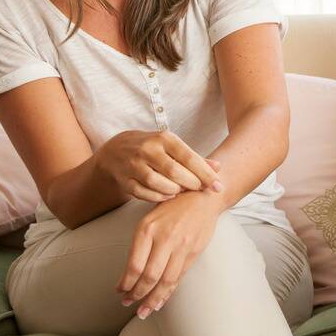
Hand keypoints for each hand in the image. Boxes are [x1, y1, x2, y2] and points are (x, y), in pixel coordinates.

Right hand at [96, 130, 222, 201]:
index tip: (217, 185)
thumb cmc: (153, 149)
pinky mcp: (124, 180)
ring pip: (157, 183)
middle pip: (174, 171)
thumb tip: (219, 167)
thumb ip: (196, 158)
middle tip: (201, 190)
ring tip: (182, 192)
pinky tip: (168, 196)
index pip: (189, 157)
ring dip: (174, 191)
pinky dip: (158, 197)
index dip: (205, 173)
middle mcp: (147, 149)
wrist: (116, 150)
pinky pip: (144, 193)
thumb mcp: (173, 147)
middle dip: (191, 184)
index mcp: (164, 138)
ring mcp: (134, 165)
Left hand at [116, 191, 222, 317]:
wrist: (202, 196)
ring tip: (144, 311)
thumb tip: (130, 273)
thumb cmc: (172, 206)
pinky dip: (169, 292)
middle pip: (149, 276)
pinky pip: (179, 277)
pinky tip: (161, 301)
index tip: (120, 291)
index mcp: (147, 229)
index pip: (134, 265)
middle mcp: (164, 238)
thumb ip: (141, 243)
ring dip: (153, 299)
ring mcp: (181, 246)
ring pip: (165, 281)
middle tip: (128, 304)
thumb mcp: (150, 218)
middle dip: (137, 294)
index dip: (125, 283)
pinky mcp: (194, 251)